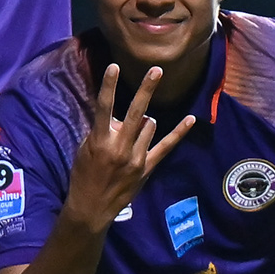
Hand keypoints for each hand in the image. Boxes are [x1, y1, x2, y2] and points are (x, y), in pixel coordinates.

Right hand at [58, 61, 199, 226]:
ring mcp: (136, 158)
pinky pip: (167, 146)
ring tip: (132, 133)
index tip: (114, 66)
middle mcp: (120, 147)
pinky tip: (191, 119)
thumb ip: (101, 131)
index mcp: (100, 141)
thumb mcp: (85, 150)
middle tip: (157, 70)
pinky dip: (179, 132)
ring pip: (149, 125)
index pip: (104, 108)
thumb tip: (118, 117)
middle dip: (146, 89)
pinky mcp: (147, 167)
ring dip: (143, 122)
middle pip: (136, 112)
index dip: (108, 86)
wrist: (91, 207)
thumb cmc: (84, 175)